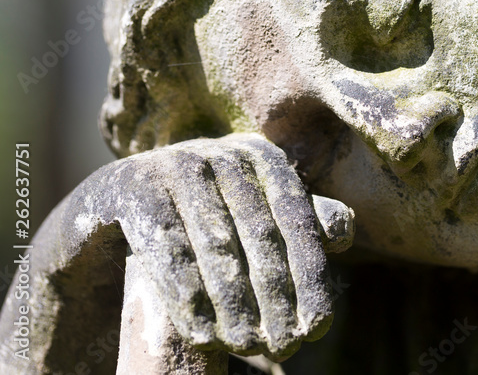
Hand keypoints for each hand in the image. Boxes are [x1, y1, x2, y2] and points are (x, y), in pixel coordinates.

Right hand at [89, 133, 352, 360]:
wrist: (112, 207)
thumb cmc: (201, 216)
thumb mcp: (251, 213)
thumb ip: (298, 221)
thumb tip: (343, 232)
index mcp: (262, 156)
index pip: (296, 220)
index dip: (310, 275)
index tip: (319, 326)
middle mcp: (223, 152)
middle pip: (260, 235)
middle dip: (276, 296)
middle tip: (287, 346)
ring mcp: (176, 164)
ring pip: (216, 246)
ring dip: (235, 302)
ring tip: (249, 347)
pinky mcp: (133, 188)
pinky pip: (167, 249)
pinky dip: (188, 294)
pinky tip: (204, 334)